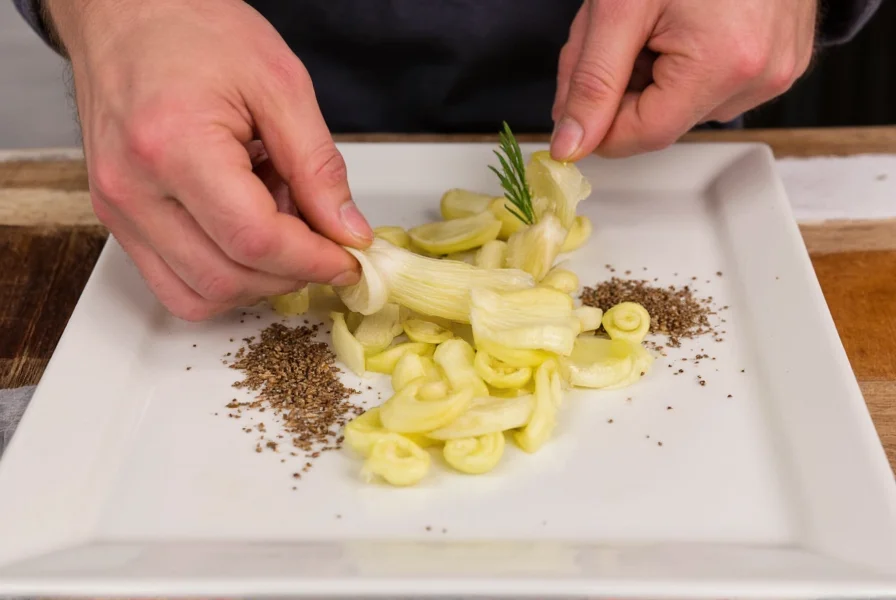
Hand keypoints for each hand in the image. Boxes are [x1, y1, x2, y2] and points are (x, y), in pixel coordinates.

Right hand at [45, 0, 371, 320]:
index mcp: (173, 146)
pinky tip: (246, 235)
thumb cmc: (195, 31)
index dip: (313, 260)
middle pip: (227, 278)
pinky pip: (175, 285)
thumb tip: (348, 232)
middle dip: (291, 274)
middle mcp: (133, 189)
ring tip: (279, 226)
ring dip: (257, 281)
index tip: (349, 258)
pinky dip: (223, 277)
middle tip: (324, 243)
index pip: (254, 239)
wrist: (126, 15)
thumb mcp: (280, 85)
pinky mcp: (117, 220)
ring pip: (199, 296)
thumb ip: (318, 167)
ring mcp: (118, 211)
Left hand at [551, 0, 816, 158]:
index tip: (577, 96)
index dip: (600, 123)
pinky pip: (714, 86)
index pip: (643, 136)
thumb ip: (590, 83)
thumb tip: (569, 145)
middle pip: (662, 121)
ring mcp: (777, 70)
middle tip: (615, 35)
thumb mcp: (618, 8)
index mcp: (725, 64)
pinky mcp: (783, 60)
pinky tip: (684, 21)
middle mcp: (761, 76)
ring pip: (684, 105)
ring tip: (655, 18)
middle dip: (623, 88)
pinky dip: (683, 64)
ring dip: (651, 74)